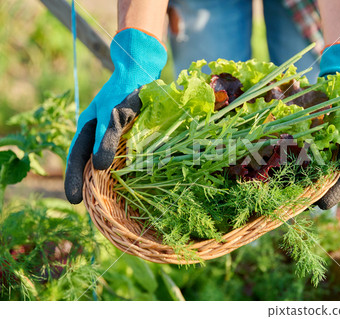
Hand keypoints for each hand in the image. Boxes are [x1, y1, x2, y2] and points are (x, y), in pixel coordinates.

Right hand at [64, 28, 166, 203]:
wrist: (141, 73)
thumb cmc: (125, 92)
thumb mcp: (114, 115)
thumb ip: (108, 139)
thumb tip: (98, 167)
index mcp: (87, 128)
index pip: (76, 157)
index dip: (73, 179)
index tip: (73, 200)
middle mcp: (97, 133)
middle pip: (89, 162)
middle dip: (89, 184)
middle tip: (92, 209)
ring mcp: (111, 134)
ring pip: (105, 161)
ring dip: (105, 180)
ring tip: (108, 202)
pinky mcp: (127, 135)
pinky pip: (122, 156)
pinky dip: (122, 170)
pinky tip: (128, 182)